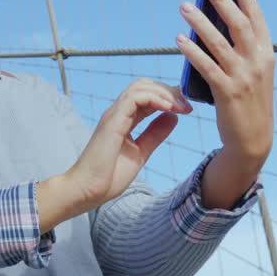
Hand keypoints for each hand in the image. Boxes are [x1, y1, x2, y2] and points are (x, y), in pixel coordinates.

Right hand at [39, 78, 190, 231]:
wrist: (89, 189)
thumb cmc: (109, 175)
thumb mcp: (141, 152)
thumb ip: (155, 134)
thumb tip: (173, 117)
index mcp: (124, 119)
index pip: (146, 95)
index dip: (168, 96)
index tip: (186, 108)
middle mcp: (118, 113)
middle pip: (144, 85)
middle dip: (169, 90)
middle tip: (187, 106)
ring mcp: (114, 115)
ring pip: (139, 87)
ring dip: (164, 93)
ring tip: (180, 107)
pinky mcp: (112, 121)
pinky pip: (133, 98)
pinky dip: (153, 98)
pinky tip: (168, 108)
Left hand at [176, 0, 275, 206]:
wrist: (253, 140)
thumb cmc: (249, 99)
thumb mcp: (253, 71)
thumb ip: (242, 47)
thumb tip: (220, 16)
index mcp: (267, 55)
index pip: (257, 18)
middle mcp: (258, 63)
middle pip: (238, 24)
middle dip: (222, 0)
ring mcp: (243, 78)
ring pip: (219, 43)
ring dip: (200, 21)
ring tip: (184, 5)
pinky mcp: (227, 93)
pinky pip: (206, 67)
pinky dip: (192, 51)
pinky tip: (179, 38)